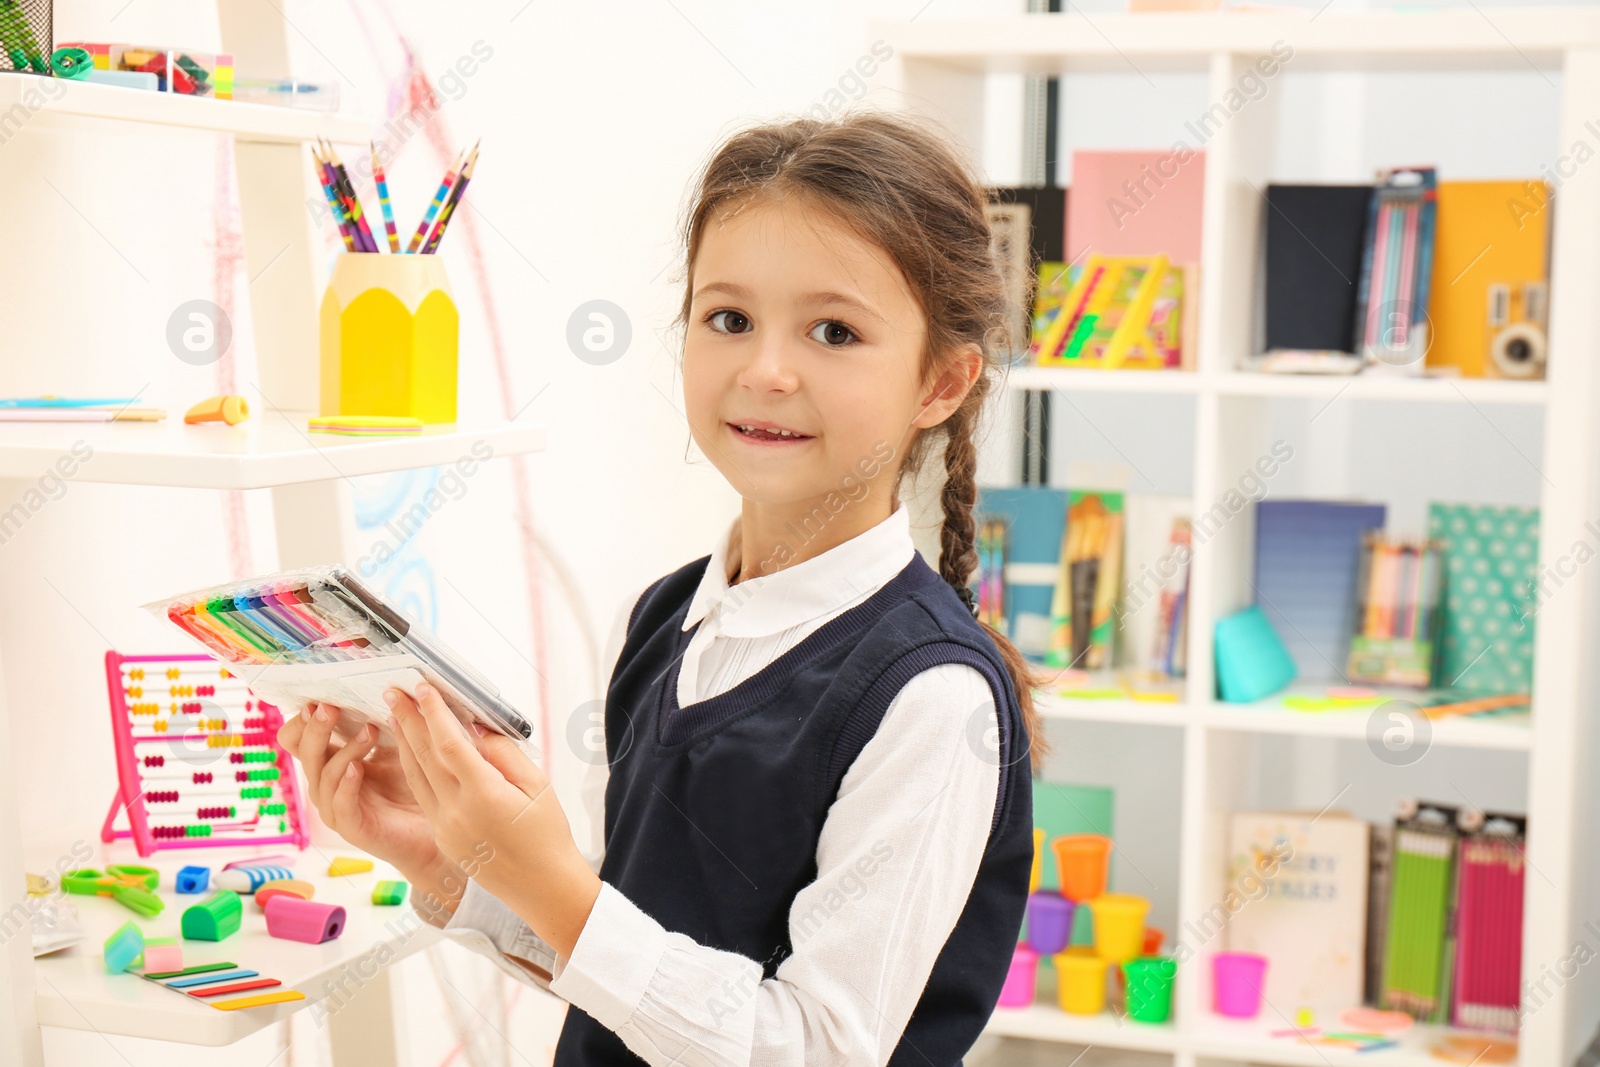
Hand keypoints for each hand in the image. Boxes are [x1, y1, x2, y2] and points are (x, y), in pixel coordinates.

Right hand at [277, 702, 444, 882]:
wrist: (431, 830)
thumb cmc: (412, 786)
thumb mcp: (397, 747)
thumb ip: (385, 722)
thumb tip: (391, 685)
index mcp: (331, 760)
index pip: (298, 738)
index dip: (301, 719)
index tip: (318, 697)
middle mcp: (327, 782)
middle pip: (304, 751)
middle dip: (315, 727)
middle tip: (329, 707)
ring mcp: (335, 806)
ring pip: (323, 774)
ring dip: (345, 749)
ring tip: (370, 731)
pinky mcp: (351, 826)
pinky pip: (339, 804)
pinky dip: (346, 784)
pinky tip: (358, 768)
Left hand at [387, 682, 600, 956]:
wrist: (542, 887)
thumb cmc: (547, 833)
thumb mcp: (536, 785)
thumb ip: (504, 753)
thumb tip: (476, 729)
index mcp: (483, 795)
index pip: (449, 743)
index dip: (433, 713)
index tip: (423, 688)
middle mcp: (456, 811)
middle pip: (424, 757)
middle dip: (408, 721)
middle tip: (393, 691)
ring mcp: (445, 828)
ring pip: (416, 777)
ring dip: (404, 744)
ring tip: (395, 716)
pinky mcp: (443, 838)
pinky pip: (423, 796)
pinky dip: (414, 769)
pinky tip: (412, 753)